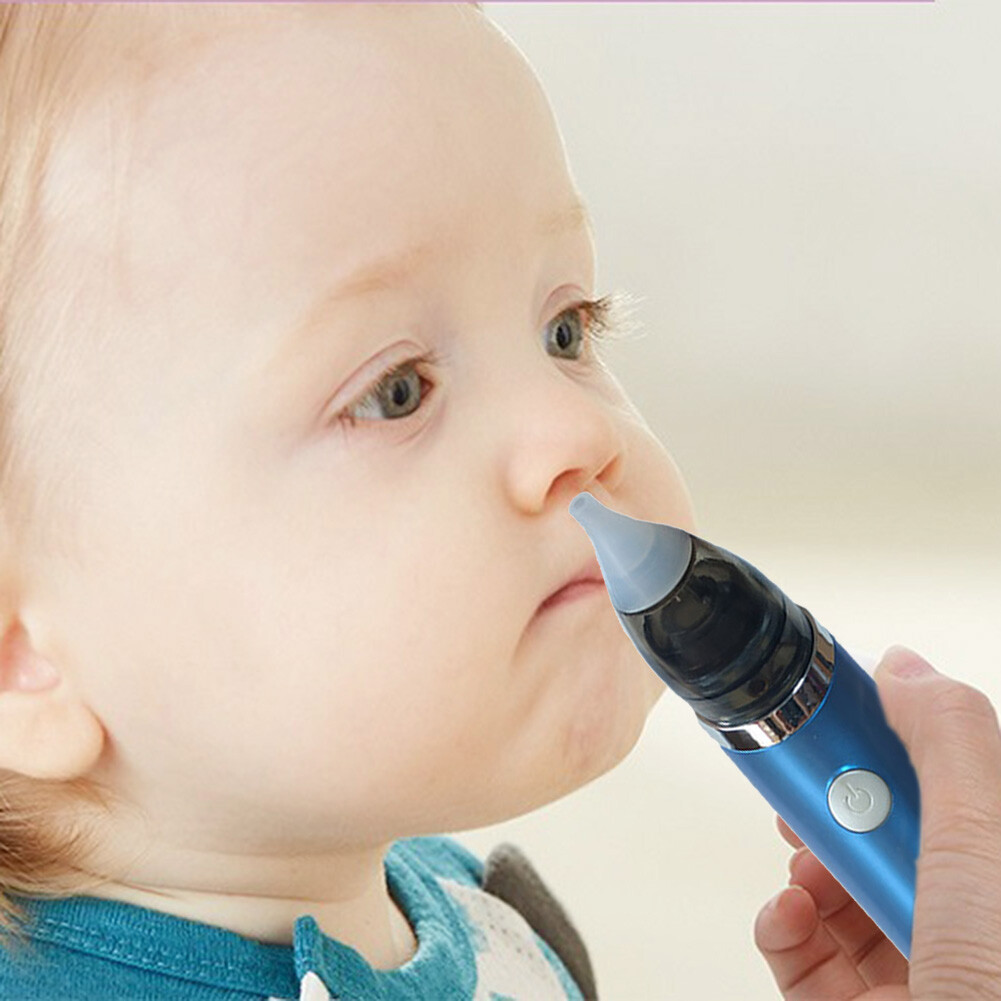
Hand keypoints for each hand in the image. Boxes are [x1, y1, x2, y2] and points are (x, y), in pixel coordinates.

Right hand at [753, 645, 1000, 998]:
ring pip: (846, 892)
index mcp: (999, 869)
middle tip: (805, 793)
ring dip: (804, 871)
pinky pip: (813, 954)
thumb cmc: (999, 992)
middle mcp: (971, 918)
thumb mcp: (985, 852)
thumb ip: (949, 745)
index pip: (950, 779)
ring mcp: (924, 971)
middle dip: (835, 808)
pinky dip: (785, 930)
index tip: (840, 715)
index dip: (891, 739)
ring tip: (797, 873)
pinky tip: (786, 923)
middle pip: (891, 834)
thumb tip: (908, 664)